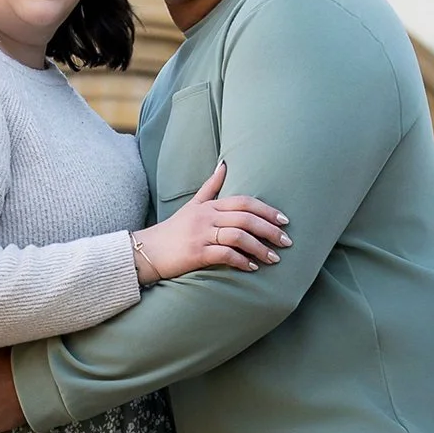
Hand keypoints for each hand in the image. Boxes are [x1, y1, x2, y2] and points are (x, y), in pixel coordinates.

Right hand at [136, 161, 289, 283]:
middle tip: (287, 241)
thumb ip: (210, 186)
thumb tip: (224, 164)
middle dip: (270, 230)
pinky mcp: (196, 253)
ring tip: (274, 259)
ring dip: (260, 248)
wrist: (146, 251)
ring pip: (238, 237)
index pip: (244, 202)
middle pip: (246, 218)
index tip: (284, 220)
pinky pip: (224, 254)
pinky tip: (252, 268)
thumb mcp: (192, 205)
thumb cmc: (173, 230)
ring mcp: (201, 234)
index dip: (266, 210)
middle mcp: (207, 217)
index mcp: (209, 205)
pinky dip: (241, 261)